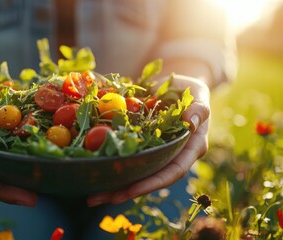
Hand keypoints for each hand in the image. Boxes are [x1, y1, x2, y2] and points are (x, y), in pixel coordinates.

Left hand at [86, 74, 210, 206]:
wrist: (176, 87)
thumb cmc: (190, 90)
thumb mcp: (197, 96)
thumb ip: (198, 108)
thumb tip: (191, 122)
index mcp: (190, 149)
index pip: (173, 171)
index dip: (152, 182)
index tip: (131, 190)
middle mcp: (173, 156)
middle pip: (150, 180)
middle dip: (125, 191)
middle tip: (100, 198)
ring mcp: (156, 153)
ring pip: (136, 174)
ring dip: (114, 187)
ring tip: (91, 197)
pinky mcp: (142, 147)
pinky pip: (127, 159)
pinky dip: (111, 167)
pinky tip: (92, 174)